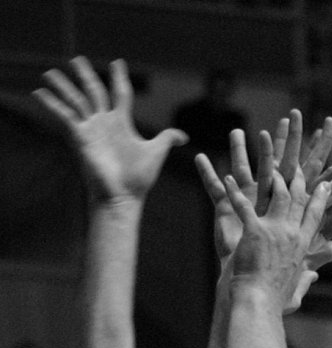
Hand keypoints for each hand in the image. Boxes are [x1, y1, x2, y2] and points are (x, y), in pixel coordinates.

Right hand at [33, 56, 187, 203]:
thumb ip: (167, 138)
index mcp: (122, 122)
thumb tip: (183, 136)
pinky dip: (52, 105)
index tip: (117, 62)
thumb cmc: (139, 178)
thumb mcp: (157, 152)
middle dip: (86, 74)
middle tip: (76, 58)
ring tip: (48, 72)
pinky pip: (64, 116)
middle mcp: (104, 123)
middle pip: (94, 91)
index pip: (120, 93)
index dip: (119, 77)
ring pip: (76, 100)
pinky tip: (39, 94)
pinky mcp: (81, 138)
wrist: (124, 196)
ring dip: (63, 86)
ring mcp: (91, 129)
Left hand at [224, 168, 330, 307]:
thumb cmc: (274, 301)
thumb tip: (314, 276)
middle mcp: (292, 234)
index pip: (314, 215)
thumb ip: (306, 279)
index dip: (319, 198)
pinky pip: (244, 205)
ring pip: (278, 195)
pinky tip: (227, 179)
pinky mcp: (254, 231)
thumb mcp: (296, 289)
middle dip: (298, 179)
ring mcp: (274, 230)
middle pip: (298, 199)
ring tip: (269, 165)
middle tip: (295, 166)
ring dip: (274, 178)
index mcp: (302, 245)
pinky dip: (235, 192)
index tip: (324, 184)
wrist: (258, 302)